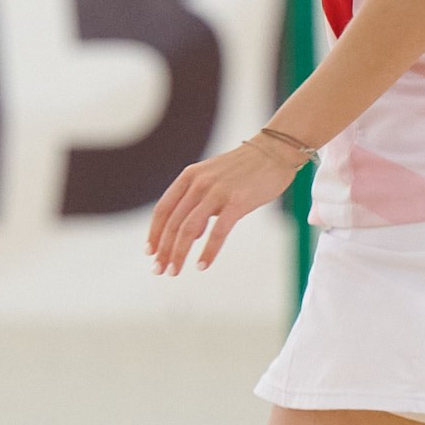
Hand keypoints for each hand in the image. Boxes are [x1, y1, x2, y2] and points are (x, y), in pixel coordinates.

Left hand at [146, 137, 303, 275]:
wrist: (274, 152)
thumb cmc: (244, 170)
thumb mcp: (213, 180)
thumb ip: (198, 204)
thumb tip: (190, 236)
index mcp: (189, 176)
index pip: (163, 210)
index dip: (154, 233)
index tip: (150, 253)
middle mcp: (199, 183)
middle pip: (173, 223)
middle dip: (164, 250)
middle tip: (160, 270)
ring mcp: (217, 192)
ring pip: (188, 229)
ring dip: (179, 253)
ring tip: (175, 271)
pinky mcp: (237, 202)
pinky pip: (217, 232)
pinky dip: (208, 252)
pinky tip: (202, 265)